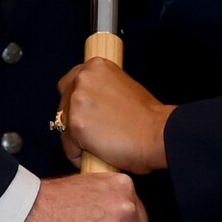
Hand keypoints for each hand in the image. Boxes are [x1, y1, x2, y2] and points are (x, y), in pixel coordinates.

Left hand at [58, 57, 173, 174]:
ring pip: (64, 127)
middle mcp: (83, 78)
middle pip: (63, 105)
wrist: (157, 134)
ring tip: (100, 145)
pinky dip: (79, 155)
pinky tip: (98, 153)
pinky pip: (69, 147)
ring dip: (78, 140)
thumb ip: (101, 89)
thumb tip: (89, 103)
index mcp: (95, 66)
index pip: (69, 84)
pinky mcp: (75, 125)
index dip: (77, 103)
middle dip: (75, 121)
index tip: (86, 114)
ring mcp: (77, 100)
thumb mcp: (123, 87)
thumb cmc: (146, 117)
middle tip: (95, 133)